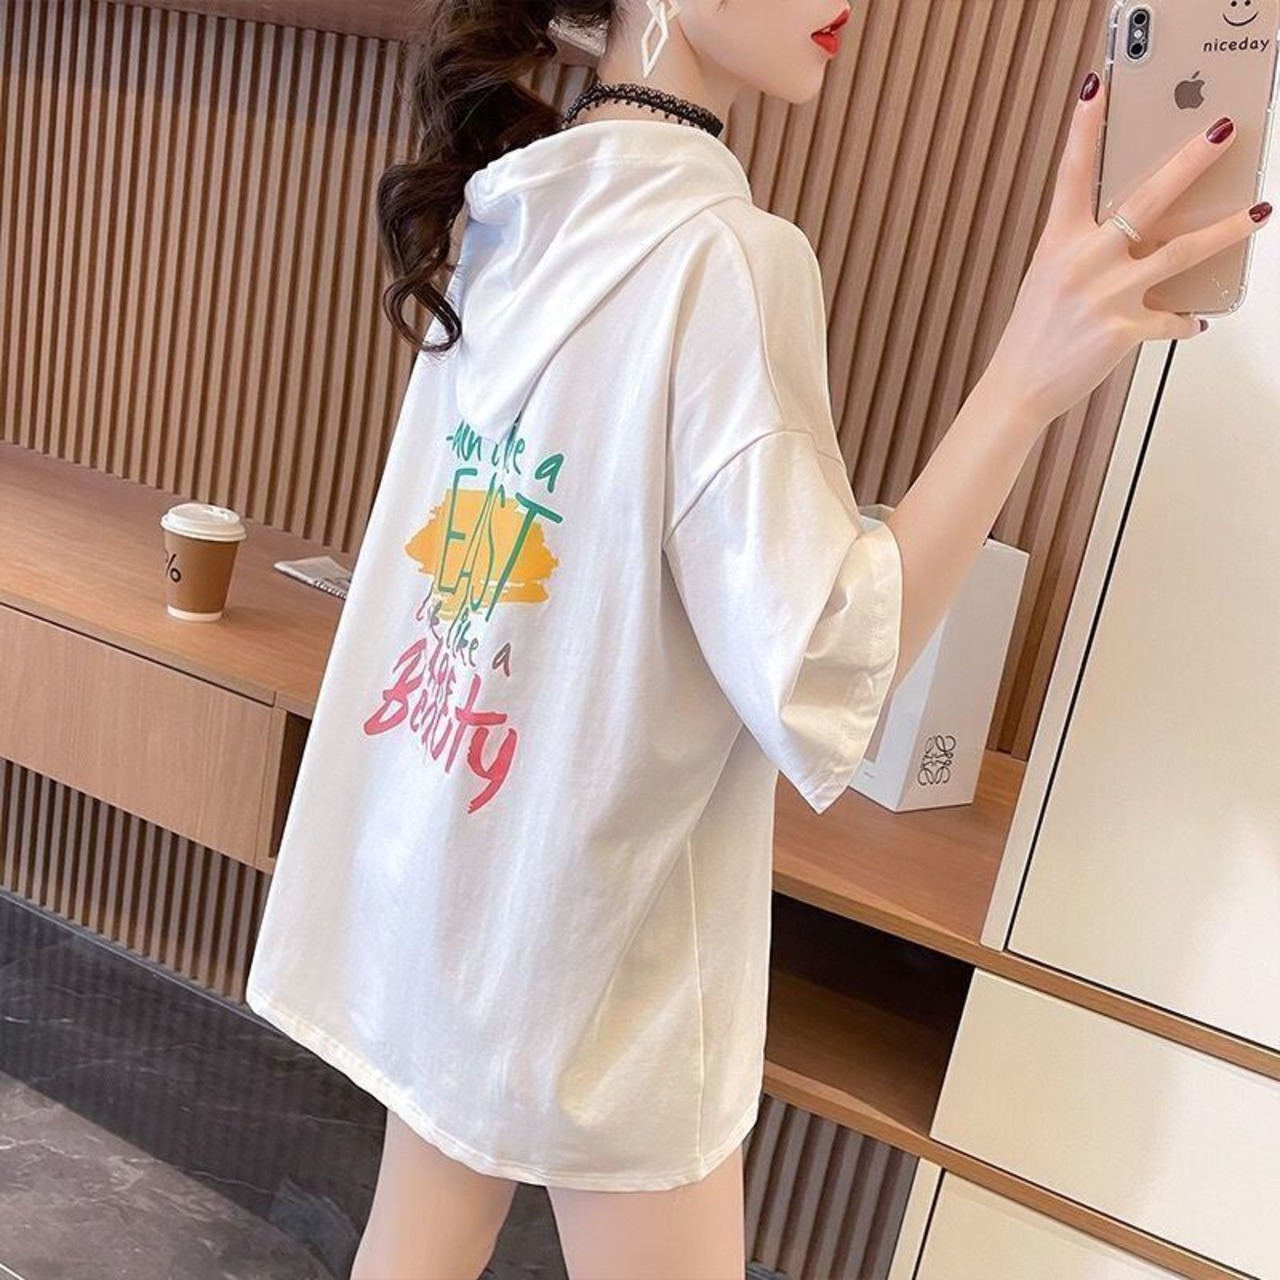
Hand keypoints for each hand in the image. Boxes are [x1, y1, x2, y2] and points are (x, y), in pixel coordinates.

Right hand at [986, 72, 1271, 425]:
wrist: (1018, 388)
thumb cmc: (1032, 335)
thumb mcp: (1048, 280)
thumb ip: (1087, 252)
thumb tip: (1136, 236)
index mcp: (1058, 244)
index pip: (1073, 174)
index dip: (1086, 129)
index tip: (1098, 88)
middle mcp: (1085, 263)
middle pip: (1148, 201)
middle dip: (1191, 161)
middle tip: (1223, 131)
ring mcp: (1107, 296)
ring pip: (1181, 252)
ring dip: (1227, 231)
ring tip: (1259, 212)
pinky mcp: (1124, 331)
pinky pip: (1170, 320)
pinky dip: (1184, 321)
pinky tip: (1194, 320)